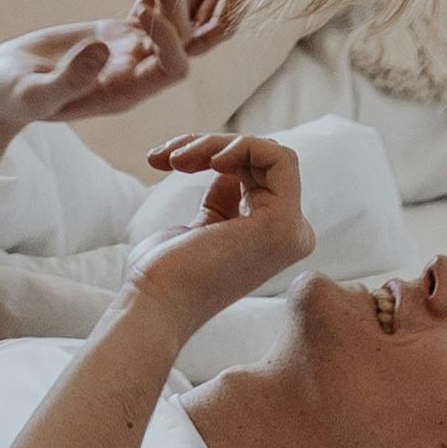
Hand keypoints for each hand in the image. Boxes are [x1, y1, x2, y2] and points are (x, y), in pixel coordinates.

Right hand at [0, 0, 238, 134]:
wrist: (4, 88)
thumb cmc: (16, 98)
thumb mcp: (36, 94)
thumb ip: (69, 79)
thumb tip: (102, 50)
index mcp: (127, 91)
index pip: (173, 68)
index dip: (170, 41)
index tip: (142, 13)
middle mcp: (139, 69)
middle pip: (185, 38)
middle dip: (188, 4)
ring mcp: (132, 48)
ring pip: (173, 16)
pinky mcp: (118, 29)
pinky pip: (150, 3)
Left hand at [125, 131, 315, 338]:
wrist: (155, 302)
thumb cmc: (165, 272)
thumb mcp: (201, 227)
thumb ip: (223, 202)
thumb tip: (229, 172)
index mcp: (272, 237)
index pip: (256, 172)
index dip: (212, 154)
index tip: (168, 160)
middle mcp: (291, 235)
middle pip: (259, 159)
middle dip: (208, 145)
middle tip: (166, 157)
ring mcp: (291, 232)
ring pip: (266, 152)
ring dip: (213, 144)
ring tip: (173, 159)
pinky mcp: (283, 224)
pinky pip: (279, 158)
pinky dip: (241, 146)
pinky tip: (208, 160)